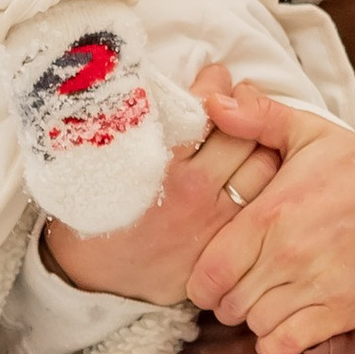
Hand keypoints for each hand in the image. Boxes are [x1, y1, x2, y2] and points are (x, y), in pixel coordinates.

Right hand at [41, 67, 280, 304]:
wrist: (90, 277)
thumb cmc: (92, 207)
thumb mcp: (102, 158)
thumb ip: (135, 123)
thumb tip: (166, 84)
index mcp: (157, 160)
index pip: (204, 107)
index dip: (215, 85)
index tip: (216, 76)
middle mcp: (191, 188)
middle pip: (242, 133)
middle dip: (245, 108)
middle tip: (241, 98)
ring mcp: (213, 219)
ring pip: (263, 166)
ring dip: (262, 143)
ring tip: (253, 132)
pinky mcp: (224, 244)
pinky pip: (260, 202)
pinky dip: (263, 180)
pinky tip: (253, 167)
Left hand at [188, 84, 354, 353]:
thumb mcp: (309, 132)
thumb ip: (257, 118)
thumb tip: (212, 100)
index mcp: (271, 215)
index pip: (209, 271)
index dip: (203, 281)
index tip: (216, 274)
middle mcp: (287, 256)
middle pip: (228, 304)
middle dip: (229, 300)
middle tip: (244, 287)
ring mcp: (316, 287)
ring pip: (255, 326)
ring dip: (255, 319)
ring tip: (269, 302)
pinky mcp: (343, 312)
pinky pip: (286, 345)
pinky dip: (277, 344)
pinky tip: (285, 327)